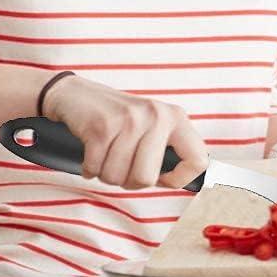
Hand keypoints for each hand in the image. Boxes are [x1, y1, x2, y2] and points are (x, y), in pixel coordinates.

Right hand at [41, 75, 208, 189]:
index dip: (180, 179)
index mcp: (176, 118)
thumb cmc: (117, 119)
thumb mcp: (152, 127)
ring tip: (106, 156)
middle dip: (129, 181)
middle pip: (147, 178)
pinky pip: (96, 168)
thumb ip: (168, 152)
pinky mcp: (102, 126)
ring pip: (118, 177)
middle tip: (122, 167)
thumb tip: (181, 182)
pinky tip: (91, 154)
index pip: (198, 161)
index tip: (163, 178)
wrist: (77, 95)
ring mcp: (131, 120)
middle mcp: (157, 116)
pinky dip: (89, 168)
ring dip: (106, 174)